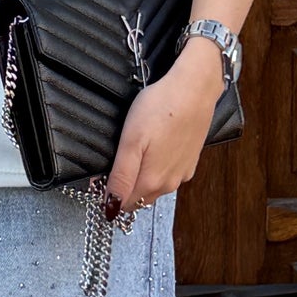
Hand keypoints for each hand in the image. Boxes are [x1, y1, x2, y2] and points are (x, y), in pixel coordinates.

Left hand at [103, 33, 226, 219]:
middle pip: (139, 198)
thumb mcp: (131, 141)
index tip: (101, 176)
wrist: (195, 90)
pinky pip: (169, 175)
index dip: (109, 194)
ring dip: (142, 179)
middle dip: (125, 188)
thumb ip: (121, 176)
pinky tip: (156, 148)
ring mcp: (182, 174)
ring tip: (136, 152)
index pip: (124, 204)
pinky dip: (158, 169)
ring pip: (154, 187)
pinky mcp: (190, 162)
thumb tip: (111, 206)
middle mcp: (169, 185)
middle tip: (116, 160)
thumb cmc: (160, 110)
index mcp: (151, 182)